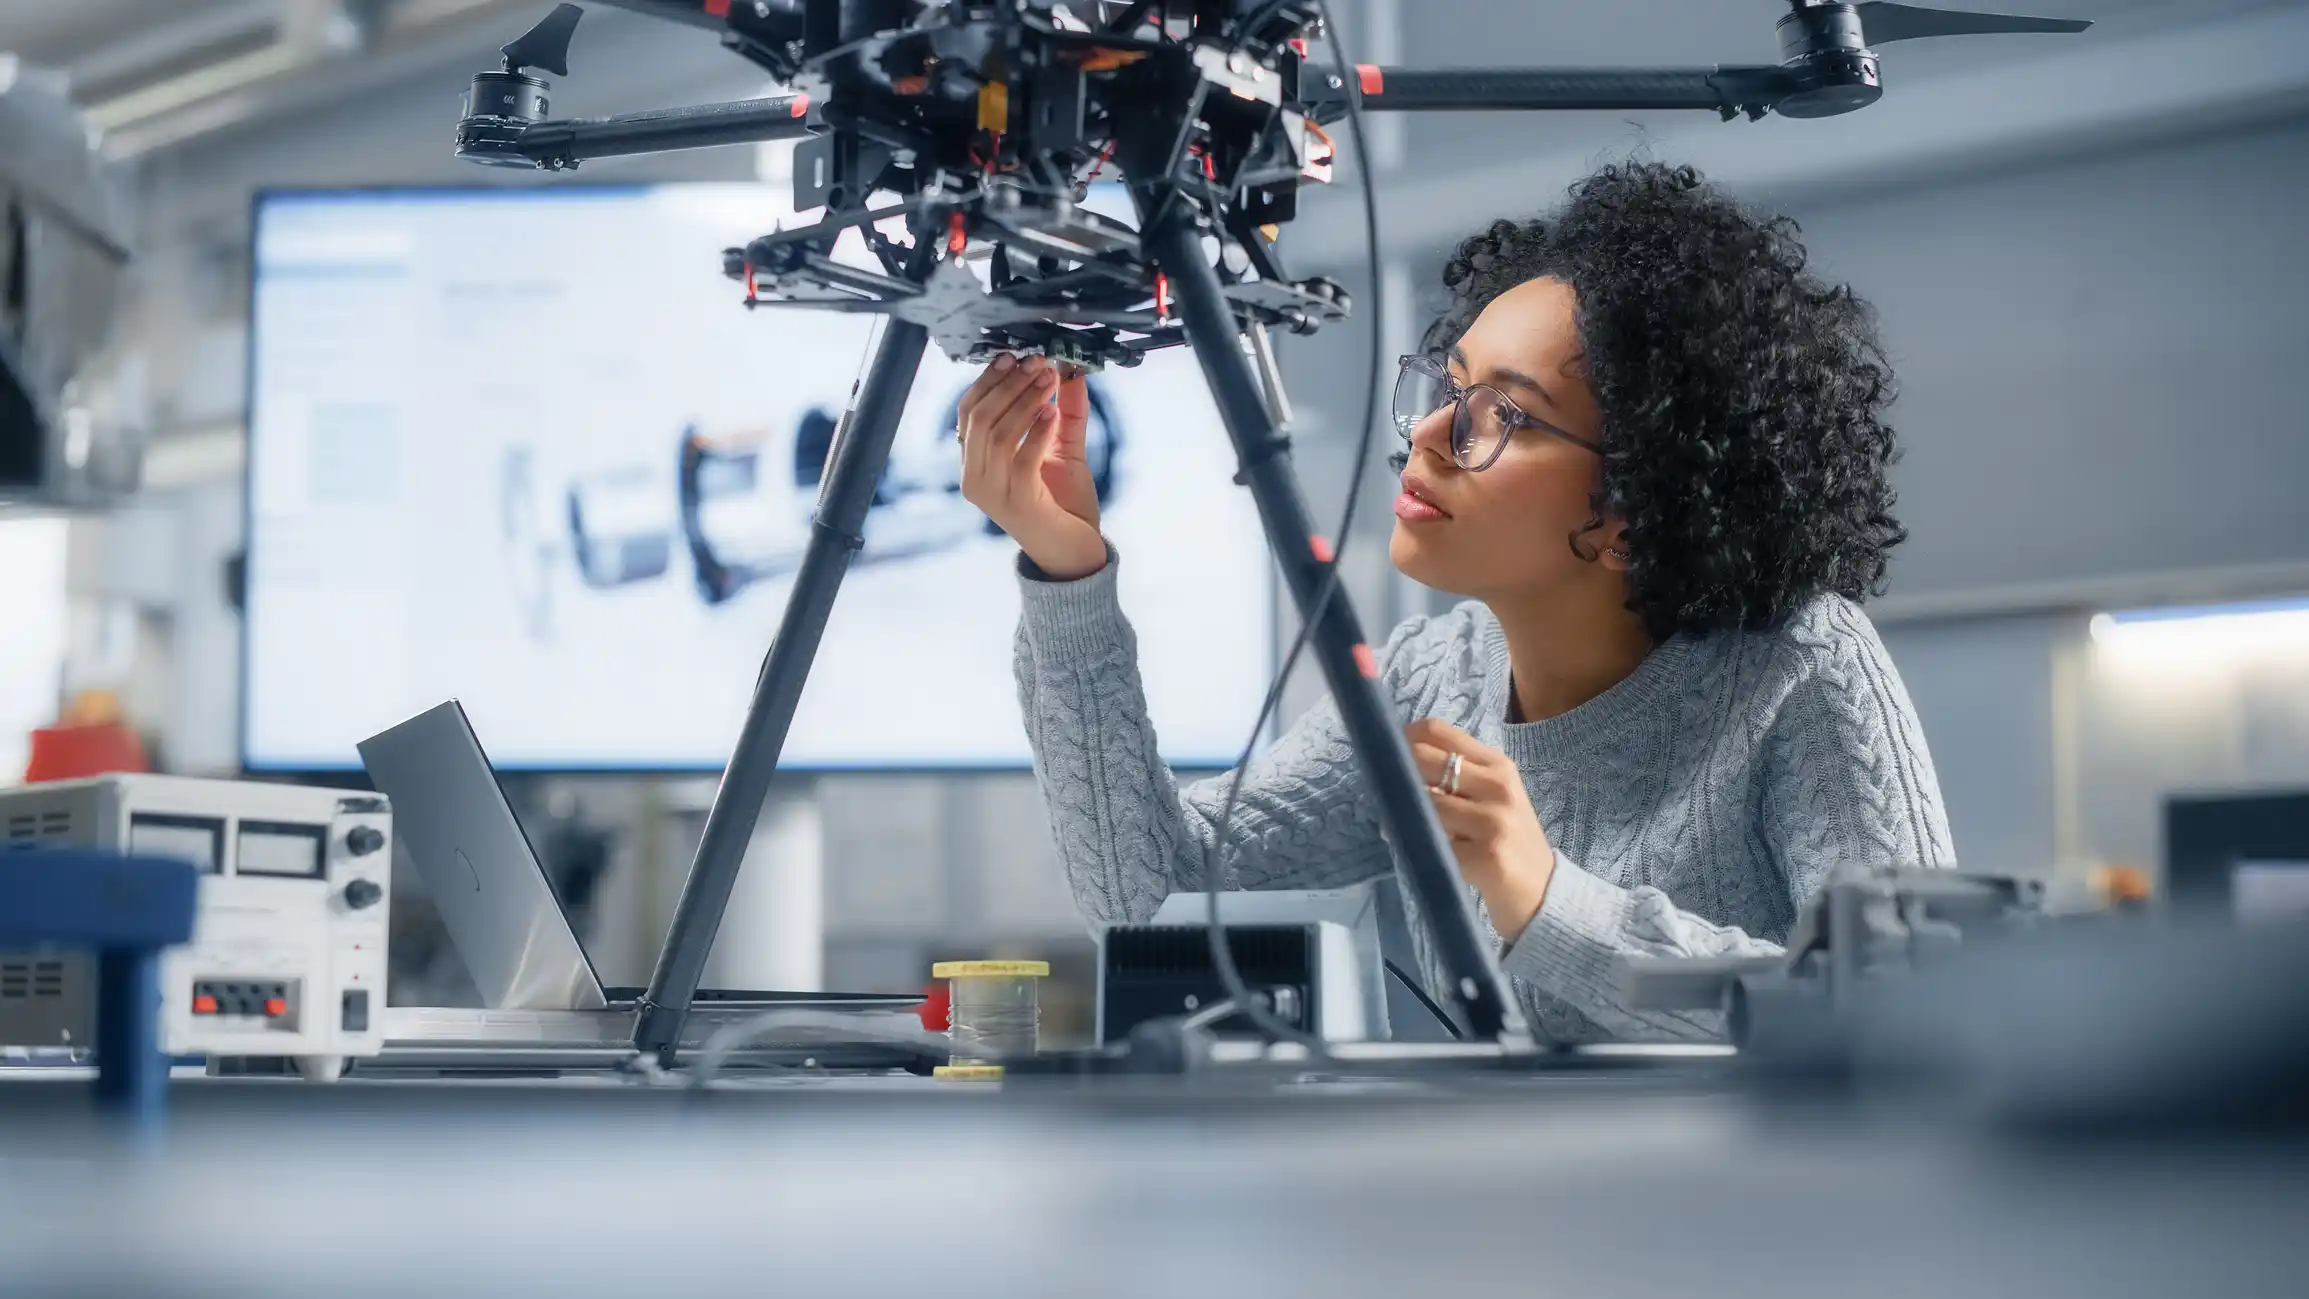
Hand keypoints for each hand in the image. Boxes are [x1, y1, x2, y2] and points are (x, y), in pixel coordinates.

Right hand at [957, 354, 1105, 579]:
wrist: (1073, 552)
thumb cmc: (1063, 505)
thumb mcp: (1062, 449)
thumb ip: (1065, 411)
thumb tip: (1070, 370)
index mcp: (975, 464)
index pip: (968, 412)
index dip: (988, 380)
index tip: (1012, 357)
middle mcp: (975, 478)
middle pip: (980, 417)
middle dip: (1009, 384)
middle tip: (1036, 363)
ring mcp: (993, 492)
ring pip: (997, 433)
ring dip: (1024, 401)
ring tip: (1049, 380)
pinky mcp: (1017, 502)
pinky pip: (1022, 458)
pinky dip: (1037, 431)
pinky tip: (1052, 412)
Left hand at [1406, 718, 1556, 942]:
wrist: (1543, 892)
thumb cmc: (1509, 840)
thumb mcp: (1493, 798)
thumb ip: (1457, 778)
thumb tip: (1399, 766)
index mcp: (1497, 765)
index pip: (1438, 731)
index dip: (1403, 738)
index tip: (1386, 754)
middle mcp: (1498, 786)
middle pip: (1425, 760)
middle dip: (1397, 773)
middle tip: (1385, 791)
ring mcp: (1494, 822)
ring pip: (1425, 803)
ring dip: (1400, 813)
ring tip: (1396, 824)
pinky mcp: (1487, 857)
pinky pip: (1432, 842)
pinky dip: (1412, 844)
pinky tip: (1413, 849)